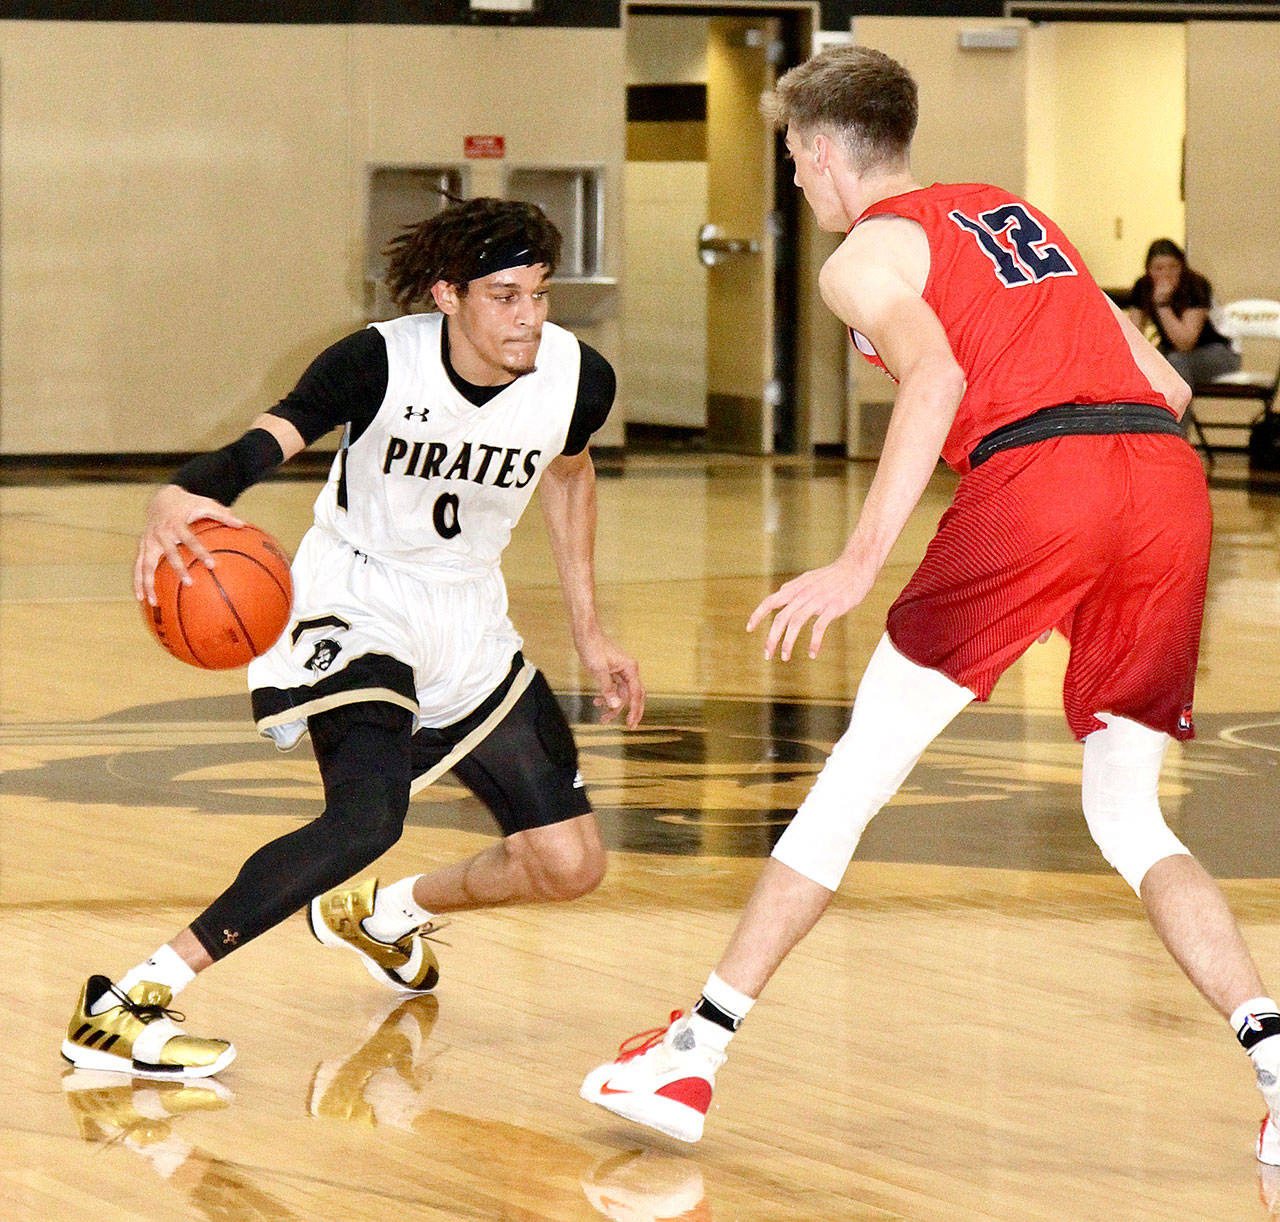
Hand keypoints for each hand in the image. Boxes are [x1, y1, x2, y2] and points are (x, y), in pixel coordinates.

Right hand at [135, 484, 244, 604]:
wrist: (161, 498)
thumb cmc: (187, 504)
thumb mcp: (205, 504)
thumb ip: (222, 515)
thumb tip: (242, 524)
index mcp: (175, 524)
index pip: (190, 539)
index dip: (200, 551)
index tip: (212, 565)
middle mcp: (160, 534)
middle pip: (168, 553)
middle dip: (178, 569)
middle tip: (190, 584)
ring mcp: (148, 541)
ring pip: (145, 564)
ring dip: (148, 582)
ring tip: (152, 602)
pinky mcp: (142, 547)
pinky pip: (138, 566)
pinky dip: (138, 581)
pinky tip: (141, 598)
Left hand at [575, 630, 644, 728]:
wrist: (585, 634)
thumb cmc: (593, 648)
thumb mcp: (599, 670)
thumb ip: (608, 689)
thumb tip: (616, 705)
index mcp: (630, 669)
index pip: (636, 694)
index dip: (635, 710)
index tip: (631, 724)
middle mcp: (629, 670)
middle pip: (635, 695)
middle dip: (631, 711)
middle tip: (629, 726)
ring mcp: (621, 670)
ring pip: (622, 693)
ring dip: (614, 706)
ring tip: (603, 719)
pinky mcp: (613, 670)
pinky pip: (615, 688)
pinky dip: (608, 696)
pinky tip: (597, 702)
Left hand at [746, 553, 875, 660]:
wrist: (855, 568)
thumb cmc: (831, 575)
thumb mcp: (808, 578)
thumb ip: (794, 587)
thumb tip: (780, 593)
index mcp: (795, 589)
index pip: (770, 601)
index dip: (757, 615)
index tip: (749, 629)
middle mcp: (802, 595)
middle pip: (781, 618)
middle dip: (771, 638)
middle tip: (767, 654)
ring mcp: (817, 601)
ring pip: (796, 623)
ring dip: (788, 642)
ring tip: (785, 657)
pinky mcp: (832, 608)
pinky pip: (819, 628)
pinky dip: (814, 642)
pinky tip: (812, 654)